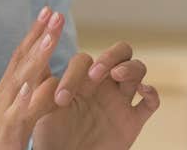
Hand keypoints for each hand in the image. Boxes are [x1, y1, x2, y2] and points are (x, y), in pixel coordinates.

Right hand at [0, 8, 65, 149]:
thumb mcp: (15, 113)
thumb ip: (31, 97)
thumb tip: (47, 79)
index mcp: (8, 91)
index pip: (22, 56)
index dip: (36, 33)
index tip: (49, 12)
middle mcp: (4, 96)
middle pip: (23, 60)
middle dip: (40, 35)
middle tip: (56, 14)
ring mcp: (4, 112)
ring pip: (21, 81)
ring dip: (36, 58)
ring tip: (51, 38)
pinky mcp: (7, 133)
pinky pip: (15, 114)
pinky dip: (21, 99)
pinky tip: (29, 87)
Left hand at [31, 41, 159, 149]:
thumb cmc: (49, 137)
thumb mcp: (39, 107)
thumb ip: (40, 81)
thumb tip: (34, 51)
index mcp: (81, 79)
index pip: (84, 61)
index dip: (74, 74)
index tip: (61, 99)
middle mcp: (103, 85)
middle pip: (120, 52)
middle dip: (111, 56)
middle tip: (95, 73)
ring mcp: (120, 101)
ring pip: (138, 70)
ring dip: (131, 67)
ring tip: (117, 75)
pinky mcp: (133, 121)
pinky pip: (151, 102)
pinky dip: (152, 93)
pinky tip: (144, 91)